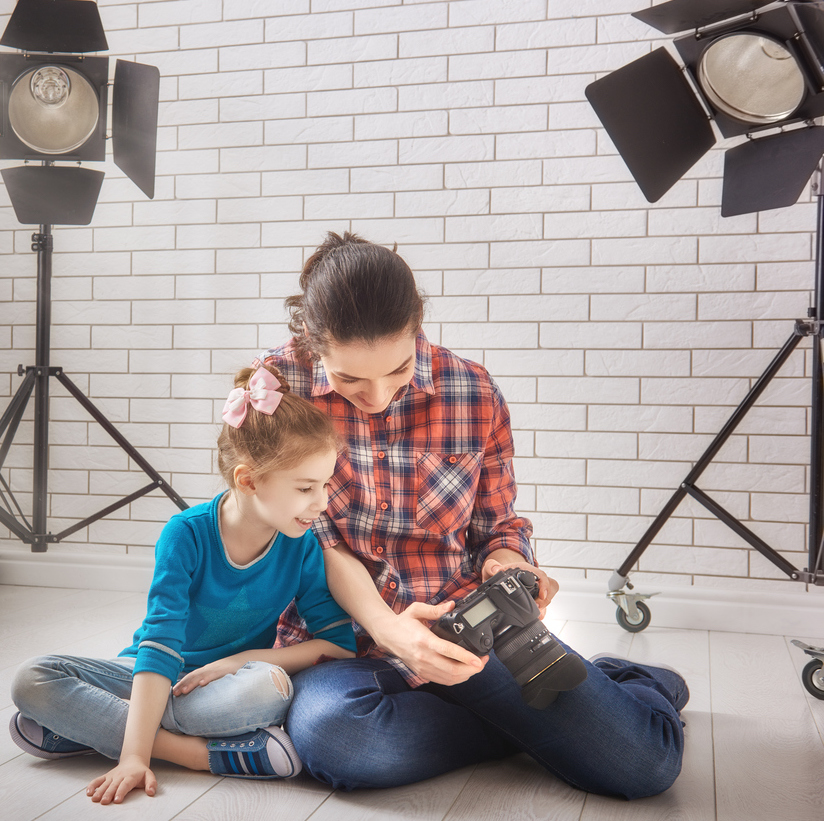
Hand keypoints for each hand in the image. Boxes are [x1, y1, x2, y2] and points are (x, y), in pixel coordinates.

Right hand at [87, 755, 156, 804]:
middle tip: (104, 802)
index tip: (117, 800)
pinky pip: (98, 780)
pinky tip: (88, 792)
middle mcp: (120, 776)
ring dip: (99, 791)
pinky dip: (92, 785)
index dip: (121, 792)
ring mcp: (112, 776)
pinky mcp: (106, 776)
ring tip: (94, 799)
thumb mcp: (149, 776)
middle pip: (113, 786)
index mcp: (130, 777)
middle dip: (108, 794)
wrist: (133, 760)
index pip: (125, 785)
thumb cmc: (140, 772)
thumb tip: (151, 792)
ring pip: (104, 784)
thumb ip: (151, 783)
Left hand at [172, 657, 243, 695]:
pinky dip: (207, 678)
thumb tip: (200, 692)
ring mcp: (216, 668)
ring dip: (191, 683)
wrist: (244, 659)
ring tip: (184, 691)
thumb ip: (209, 681)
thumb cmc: (230, 669)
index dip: (182, 684)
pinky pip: (214, 674)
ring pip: (201, 675)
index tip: (173, 693)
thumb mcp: (218, 676)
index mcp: (206, 671)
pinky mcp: (225, 669)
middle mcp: (209, 668)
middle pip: (193, 676)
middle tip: (174, 694)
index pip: (191, 677)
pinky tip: (202, 683)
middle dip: (183, 684)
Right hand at [372, 601, 487, 685]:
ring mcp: (422, 667)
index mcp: (424, 640)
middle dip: (472, 669)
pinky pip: (443, 681)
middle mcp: (423, 657)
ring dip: (466, 675)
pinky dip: (456, 679)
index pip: (448, 651)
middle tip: (483, 661)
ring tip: (477, 666)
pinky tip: (464, 672)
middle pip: (452, 670)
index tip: (479, 659)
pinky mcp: (422, 673)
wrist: (386, 635)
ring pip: (449, 678)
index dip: (466, 657)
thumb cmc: (402, 622)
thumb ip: (435, 608)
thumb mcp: (416, 609)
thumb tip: (452, 605)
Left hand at [481, 558, 558, 618]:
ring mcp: (537, 589)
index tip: (542, 595)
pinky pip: (544, 605)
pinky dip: (542, 611)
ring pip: (549, 597)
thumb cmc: (499, 571)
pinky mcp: (536, 598)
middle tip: (538, 607)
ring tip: (537, 613)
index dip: (545, 585)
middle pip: (551, 587)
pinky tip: (536, 616)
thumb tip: (495, 571)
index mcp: (526, 570)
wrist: (501, 575)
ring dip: (544, 606)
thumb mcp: (492, 568)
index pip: (541, 575)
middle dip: (546, 599)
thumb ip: (491, 567)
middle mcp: (534, 579)